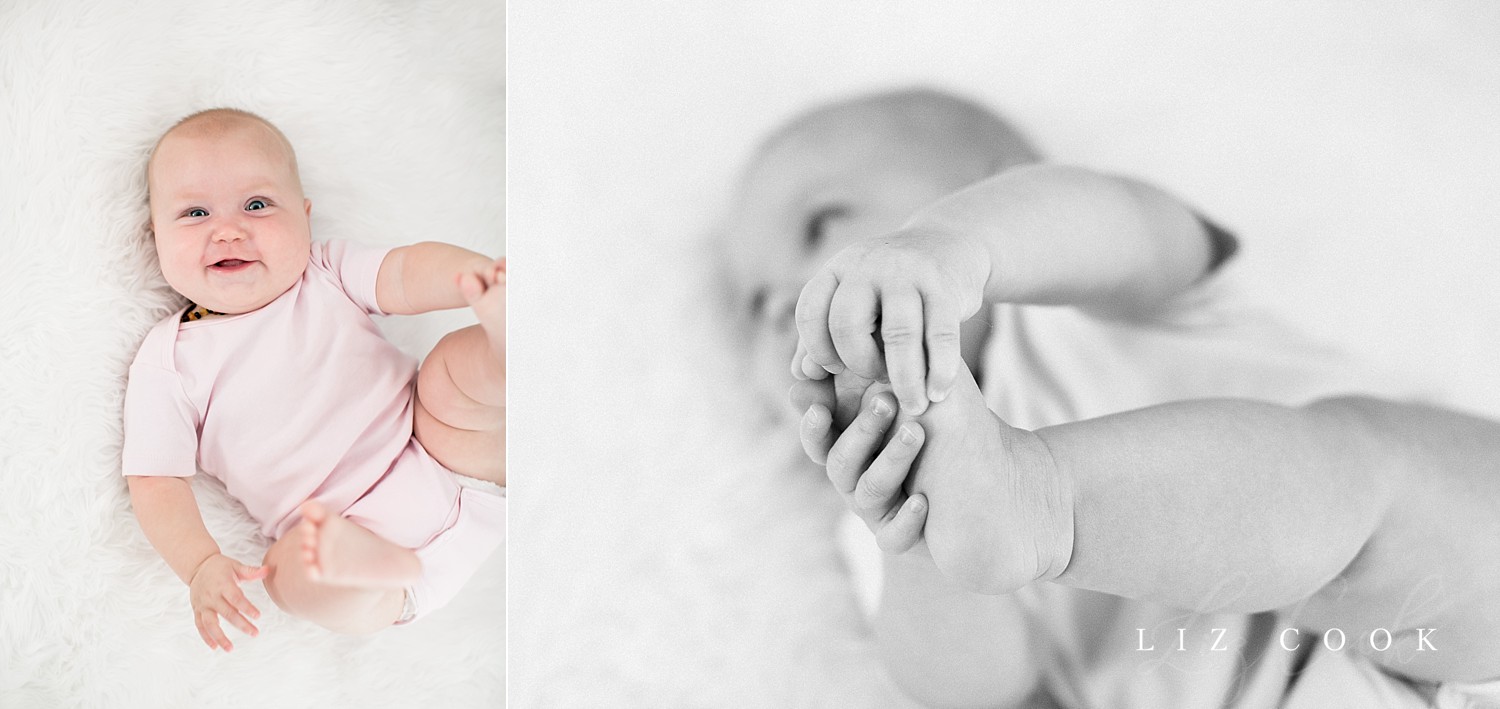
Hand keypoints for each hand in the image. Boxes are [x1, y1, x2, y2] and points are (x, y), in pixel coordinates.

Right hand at [188, 553, 267, 651]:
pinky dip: (206, 637)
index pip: (236, 598)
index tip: (258, 616)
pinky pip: (200, 625)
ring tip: (230, 648)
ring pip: (210, 623)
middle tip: (254, 633)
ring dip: (219, 637)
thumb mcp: (236, 565)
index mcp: (223, 584)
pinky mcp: (197, 610)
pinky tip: (215, 647)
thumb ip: (251, 571)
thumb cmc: (221, 566)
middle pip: (226, 613)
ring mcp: (203, 604)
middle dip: (241, 624)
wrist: (198, 566)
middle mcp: (211, 596)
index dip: (246, 607)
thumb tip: (269, 570)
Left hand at [791, 228, 987, 415]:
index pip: (810, 313)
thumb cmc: (892, 288)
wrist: (949, 242)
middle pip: (848, 324)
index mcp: (837, 269)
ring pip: (898, 334)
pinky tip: (938, 393)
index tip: (835, 370)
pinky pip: (940, 335)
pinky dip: (939, 370)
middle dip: (859, 364)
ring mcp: (908, 273)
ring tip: (914, 407)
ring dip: (905, 379)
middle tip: (877, 382)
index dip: (818, 349)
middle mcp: (867, 266)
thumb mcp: (853, 301)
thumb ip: (823, 335)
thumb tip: (802, 374)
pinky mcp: (946, 285)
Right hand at [791, 374, 927, 553]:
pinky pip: (892, 537)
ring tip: (916, 433)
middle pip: (841, 462)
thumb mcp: (898, 391)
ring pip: (869, 492)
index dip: (814, 427)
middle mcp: (856, 479)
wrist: (980, 479)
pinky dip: (905, 520)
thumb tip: (810, 364)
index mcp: (848, 445)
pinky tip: (922, 500)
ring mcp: (878, 509)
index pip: (818, 438)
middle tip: (887, 401)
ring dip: (890, 460)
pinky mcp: (901, 536)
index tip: (820, 407)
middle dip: (862, 431)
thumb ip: (860, 373)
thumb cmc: (933, 422)